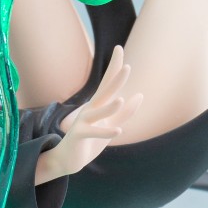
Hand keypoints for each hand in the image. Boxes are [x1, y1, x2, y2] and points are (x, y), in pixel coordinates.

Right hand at [35, 47, 142, 183]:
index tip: (119, 48)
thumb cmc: (90, 141)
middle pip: (104, 93)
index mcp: (98, 106)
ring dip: (109, 107)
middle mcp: (89, 110)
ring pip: (96, 112)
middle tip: (127, 68)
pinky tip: (118, 130)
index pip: (108, 83)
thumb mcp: (111, 125)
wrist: (68, 159)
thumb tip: (140, 95)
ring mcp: (82, 122)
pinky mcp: (78, 135)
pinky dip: (105, 132)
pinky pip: (93, 132)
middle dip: (115, 81)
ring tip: (120, 100)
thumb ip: (125, 112)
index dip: (114, 67)